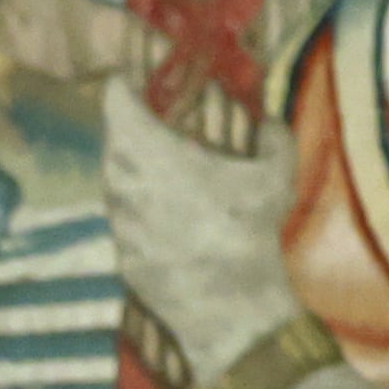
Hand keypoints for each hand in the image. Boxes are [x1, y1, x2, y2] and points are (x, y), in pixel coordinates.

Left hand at [100, 84, 300, 386]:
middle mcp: (127, 189)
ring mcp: (121, 226)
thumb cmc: (250, 233)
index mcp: (156, 158)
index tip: (121, 80)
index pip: (118, 110)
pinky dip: (133, 207)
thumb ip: (273, 138)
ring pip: (113, 185)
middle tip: (138, 119)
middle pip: (112, 147)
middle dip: (123, 129)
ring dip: (126, 169)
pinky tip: (156, 210)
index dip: (118, 91)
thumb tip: (268, 122)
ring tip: (148, 161)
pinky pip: (122, 221)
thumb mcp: (276, 176)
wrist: (230, 308)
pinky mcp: (122, 257)